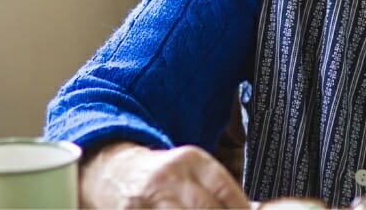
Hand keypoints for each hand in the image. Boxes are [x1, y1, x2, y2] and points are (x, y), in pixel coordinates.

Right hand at [79, 141, 251, 207]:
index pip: (224, 188)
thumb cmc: (163, 177)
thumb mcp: (192, 172)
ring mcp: (149, 196)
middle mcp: (170, 175)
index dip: (239, 208)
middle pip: (205, 207)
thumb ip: (218, 190)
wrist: (114, 172)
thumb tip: (251, 209)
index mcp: (191, 160)